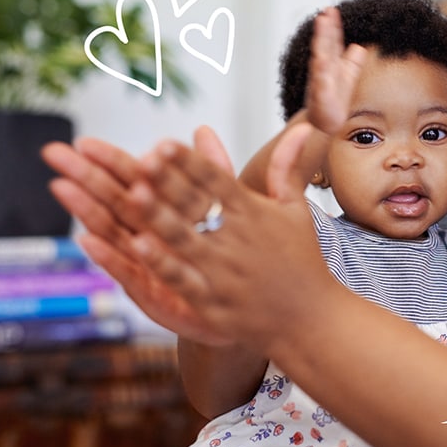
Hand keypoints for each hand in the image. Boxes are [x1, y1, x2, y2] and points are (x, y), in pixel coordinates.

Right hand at [41, 129, 244, 345]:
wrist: (250, 305)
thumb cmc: (228, 255)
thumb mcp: (226, 207)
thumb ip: (213, 170)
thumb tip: (203, 129)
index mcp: (164, 213)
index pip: (133, 179)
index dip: (110, 161)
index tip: (85, 142)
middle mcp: (148, 236)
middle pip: (113, 201)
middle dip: (84, 177)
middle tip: (54, 153)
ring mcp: (147, 265)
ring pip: (113, 233)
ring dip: (87, 210)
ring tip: (64, 187)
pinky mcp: (153, 295)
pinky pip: (128, 274)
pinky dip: (109, 257)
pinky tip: (88, 241)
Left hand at [111, 123, 334, 351]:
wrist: (313, 319)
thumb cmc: (302, 261)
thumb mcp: (296, 211)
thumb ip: (287, 168)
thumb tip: (302, 127)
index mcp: (254, 213)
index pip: (218, 182)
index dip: (190, 163)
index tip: (165, 143)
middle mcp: (238, 239)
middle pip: (198, 206)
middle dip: (169, 181)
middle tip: (142, 158)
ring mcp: (224, 272)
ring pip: (185, 239)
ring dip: (159, 216)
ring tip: (134, 194)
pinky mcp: (215, 303)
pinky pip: (183, 280)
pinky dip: (161, 263)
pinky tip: (136, 246)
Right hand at [305, 7, 366, 134]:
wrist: (327, 124)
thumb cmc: (335, 100)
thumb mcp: (348, 77)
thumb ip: (352, 61)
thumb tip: (358, 47)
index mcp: (331, 64)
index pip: (332, 41)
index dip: (332, 26)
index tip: (332, 10)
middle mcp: (324, 69)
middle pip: (325, 45)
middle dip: (324, 29)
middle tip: (325, 12)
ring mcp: (321, 81)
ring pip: (321, 57)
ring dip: (320, 40)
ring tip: (321, 24)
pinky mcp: (321, 96)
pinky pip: (321, 82)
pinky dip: (321, 71)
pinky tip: (321, 59)